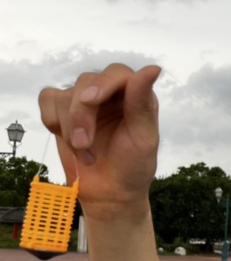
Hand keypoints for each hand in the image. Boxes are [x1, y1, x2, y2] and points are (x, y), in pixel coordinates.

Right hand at [38, 64, 161, 218]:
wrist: (110, 192)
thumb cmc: (133, 166)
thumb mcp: (143, 138)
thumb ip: (142, 103)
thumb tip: (153, 68)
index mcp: (136, 95)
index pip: (117, 73)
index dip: (103, 84)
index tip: (90, 102)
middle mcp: (110, 92)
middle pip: (86, 82)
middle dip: (81, 115)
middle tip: (84, 144)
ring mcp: (85, 100)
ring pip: (65, 95)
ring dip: (70, 127)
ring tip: (86, 153)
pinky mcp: (62, 110)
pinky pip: (48, 99)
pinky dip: (52, 121)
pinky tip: (68, 140)